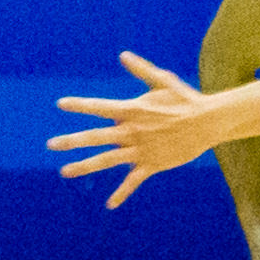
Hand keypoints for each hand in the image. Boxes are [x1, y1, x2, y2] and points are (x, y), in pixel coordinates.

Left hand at [49, 52, 215, 209]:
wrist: (208, 121)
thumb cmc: (185, 99)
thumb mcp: (162, 81)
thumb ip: (141, 69)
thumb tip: (123, 55)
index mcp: (132, 110)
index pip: (99, 107)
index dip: (80, 105)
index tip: (61, 104)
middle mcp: (132, 131)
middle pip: (95, 137)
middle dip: (71, 141)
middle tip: (50, 144)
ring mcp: (141, 149)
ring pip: (107, 160)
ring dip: (84, 166)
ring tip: (65, 171)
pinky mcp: (152, 164)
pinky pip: (133, 181)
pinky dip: (122, 193)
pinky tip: (110, 204)